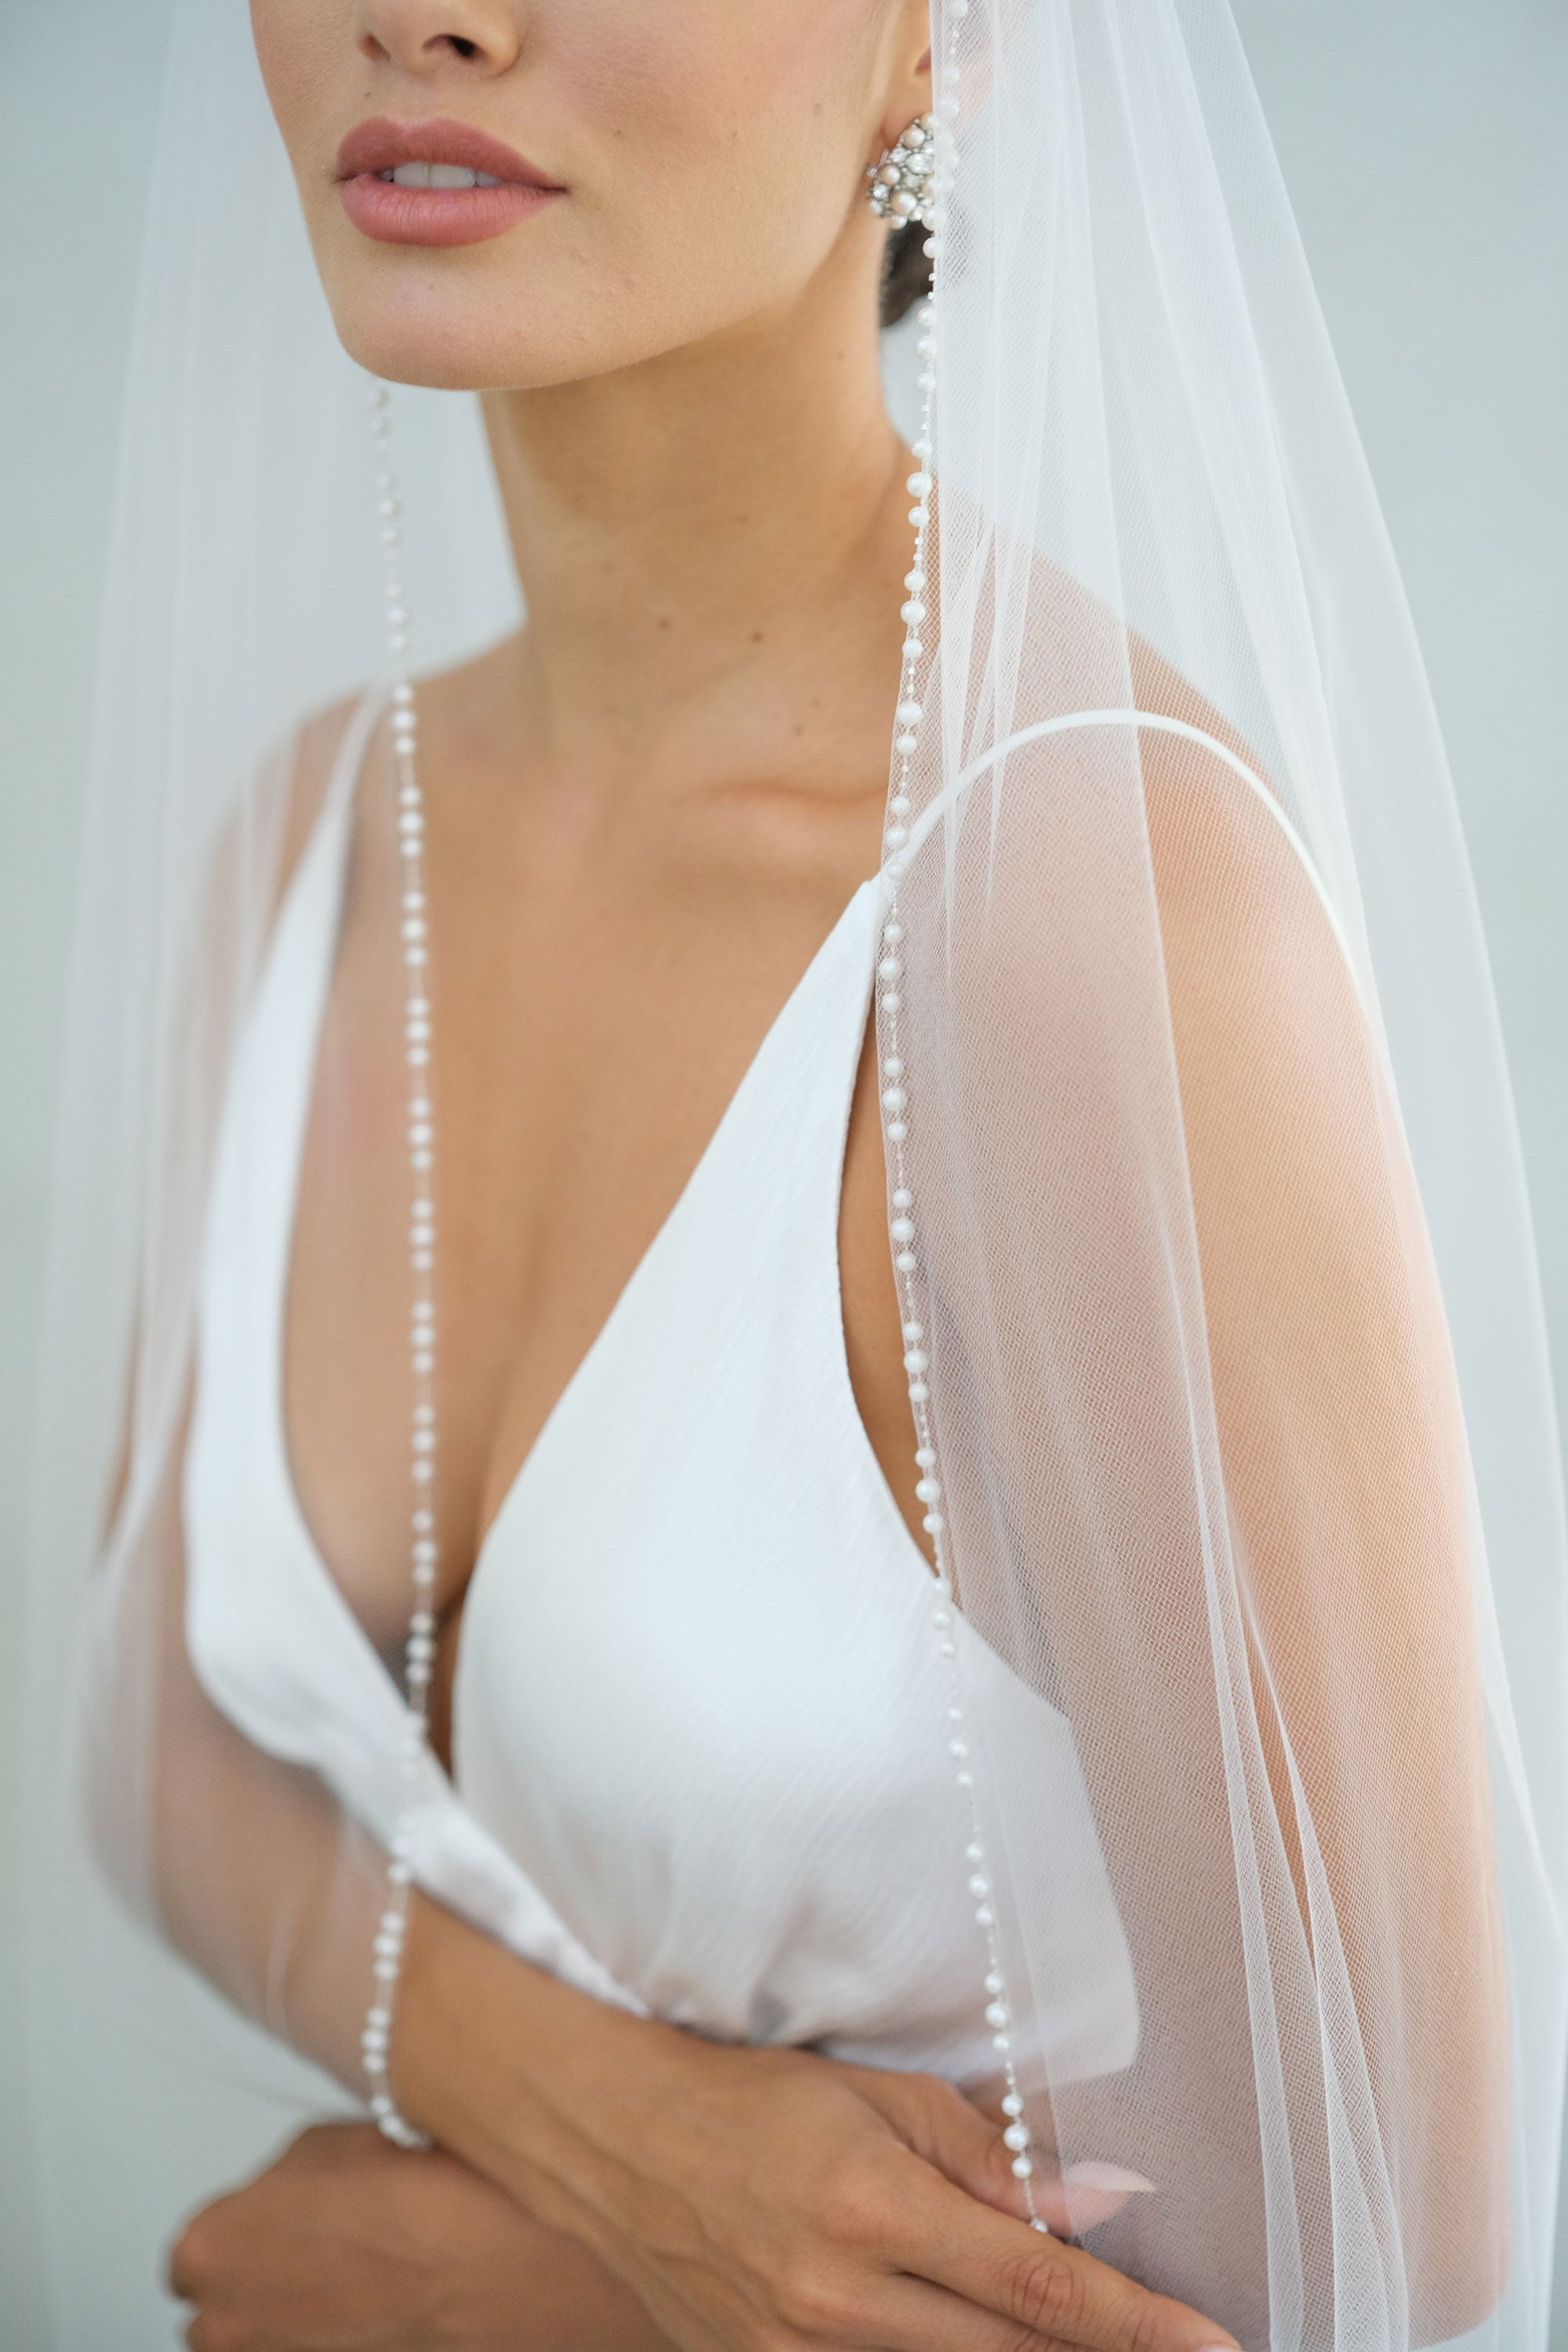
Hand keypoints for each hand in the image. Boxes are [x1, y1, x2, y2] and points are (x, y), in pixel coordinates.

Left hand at [168, 2120, 672, 2350]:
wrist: (513, 2260)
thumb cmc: (433, 2197)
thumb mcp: (331, 2142)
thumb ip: (283, 2181)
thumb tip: (285, 2197)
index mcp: (208, 2250)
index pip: (201, 2253)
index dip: (254, 2232)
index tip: (292, 2220)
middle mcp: (224, 2330)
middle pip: (226, 2311)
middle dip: (272, 2284)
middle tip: (341, 2251)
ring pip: (272, 2344)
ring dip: (306, 2321)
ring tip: (377, 2283)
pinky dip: (348, 2340)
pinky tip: (395, 2313)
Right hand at [397, 1899, 1239, 2351]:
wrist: (607, 2138)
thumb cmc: (746, 2095)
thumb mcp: (874, 2093)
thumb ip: (989, 2155)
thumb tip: (1101, 2200)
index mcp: (869, 2208)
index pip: (1036, 2284)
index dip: (1135, 2324)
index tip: (1211, 2344)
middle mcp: (836, 2300)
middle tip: (1176, 2346)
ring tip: (1075, 2332)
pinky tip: (965, 2332)